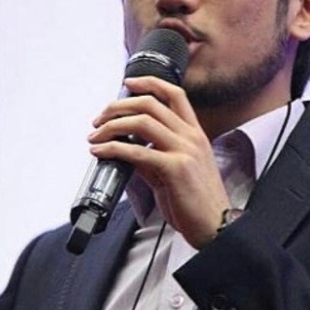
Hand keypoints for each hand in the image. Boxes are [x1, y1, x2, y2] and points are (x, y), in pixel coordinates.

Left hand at [88, 76, 229, 248]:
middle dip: (119, 106)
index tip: (128, 83)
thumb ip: (154, 155)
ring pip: (142, 122)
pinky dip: (113, 148)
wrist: (215, 226)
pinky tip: (100, 152)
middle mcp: (192, 137)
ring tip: (95, 136)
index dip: (150, 83)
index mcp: (195, 134)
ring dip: (111, 125)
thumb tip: (126, 148)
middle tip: (99, 118)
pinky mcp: (175, 169)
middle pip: (151, 104)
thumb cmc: (197, 201)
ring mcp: (185, 151)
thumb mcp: (177, 170)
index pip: (174, 94)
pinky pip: (137, 151)